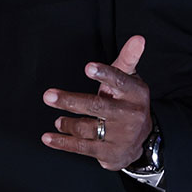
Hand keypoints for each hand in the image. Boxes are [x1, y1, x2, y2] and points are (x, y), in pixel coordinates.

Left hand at [40, 35, 153, 170]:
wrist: (142, 142)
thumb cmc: (128, 102)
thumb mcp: (130, 81)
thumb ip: (128, 59)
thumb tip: (138, 38)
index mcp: (136, 93)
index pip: (119, 80)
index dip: (104, 74)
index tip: (88, 67)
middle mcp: (130, 114)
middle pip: (97, 106)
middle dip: (71, 101)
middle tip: (48, 95)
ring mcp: (120, 135)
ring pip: (87, 128)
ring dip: (67, 124)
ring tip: (57, 121)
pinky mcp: (110, 153)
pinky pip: (82, 147)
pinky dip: (63, 143)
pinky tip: (48, 138)